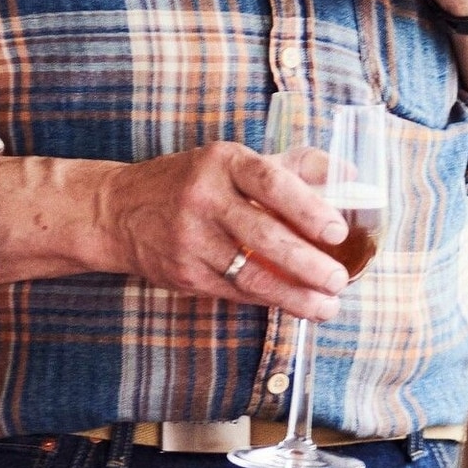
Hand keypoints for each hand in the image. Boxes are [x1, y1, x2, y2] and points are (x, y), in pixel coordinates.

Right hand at [89, 143, 348, 318]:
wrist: (117, 211)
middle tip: (338, 280)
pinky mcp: (184, 273)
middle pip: (263, 235)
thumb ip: (290, 166)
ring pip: (250, 274)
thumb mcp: (231, 161)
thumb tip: (350, 175)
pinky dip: (269, 301)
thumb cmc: (189, 182)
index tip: (337, 231)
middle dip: (306, 263)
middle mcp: (204, 198)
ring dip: (294, 295)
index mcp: (223, 163)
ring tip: (327, 306)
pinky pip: (234, 291)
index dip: (307, 207)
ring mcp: (191, 239)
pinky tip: (295, 305)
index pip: (270, 182)